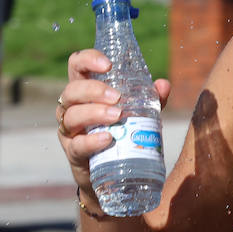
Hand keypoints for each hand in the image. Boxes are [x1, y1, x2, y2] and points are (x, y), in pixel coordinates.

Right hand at [56, 48, 171, 186]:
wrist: (112, 172)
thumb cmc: (121, 133)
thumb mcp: (137, 113)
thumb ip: (149, 100)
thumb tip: (163, 85)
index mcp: (85, 91)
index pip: (76, 65)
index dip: (88, 59)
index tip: (108, 64)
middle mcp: (71, 107)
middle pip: (72, 90)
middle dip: (94, 90)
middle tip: (117, 97)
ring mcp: (69, 131)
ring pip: (71, 115)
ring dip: (94, 113)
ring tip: (117, 116)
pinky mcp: (73, 153)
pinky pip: (77, 145)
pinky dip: (92, 141)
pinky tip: (107, 138)